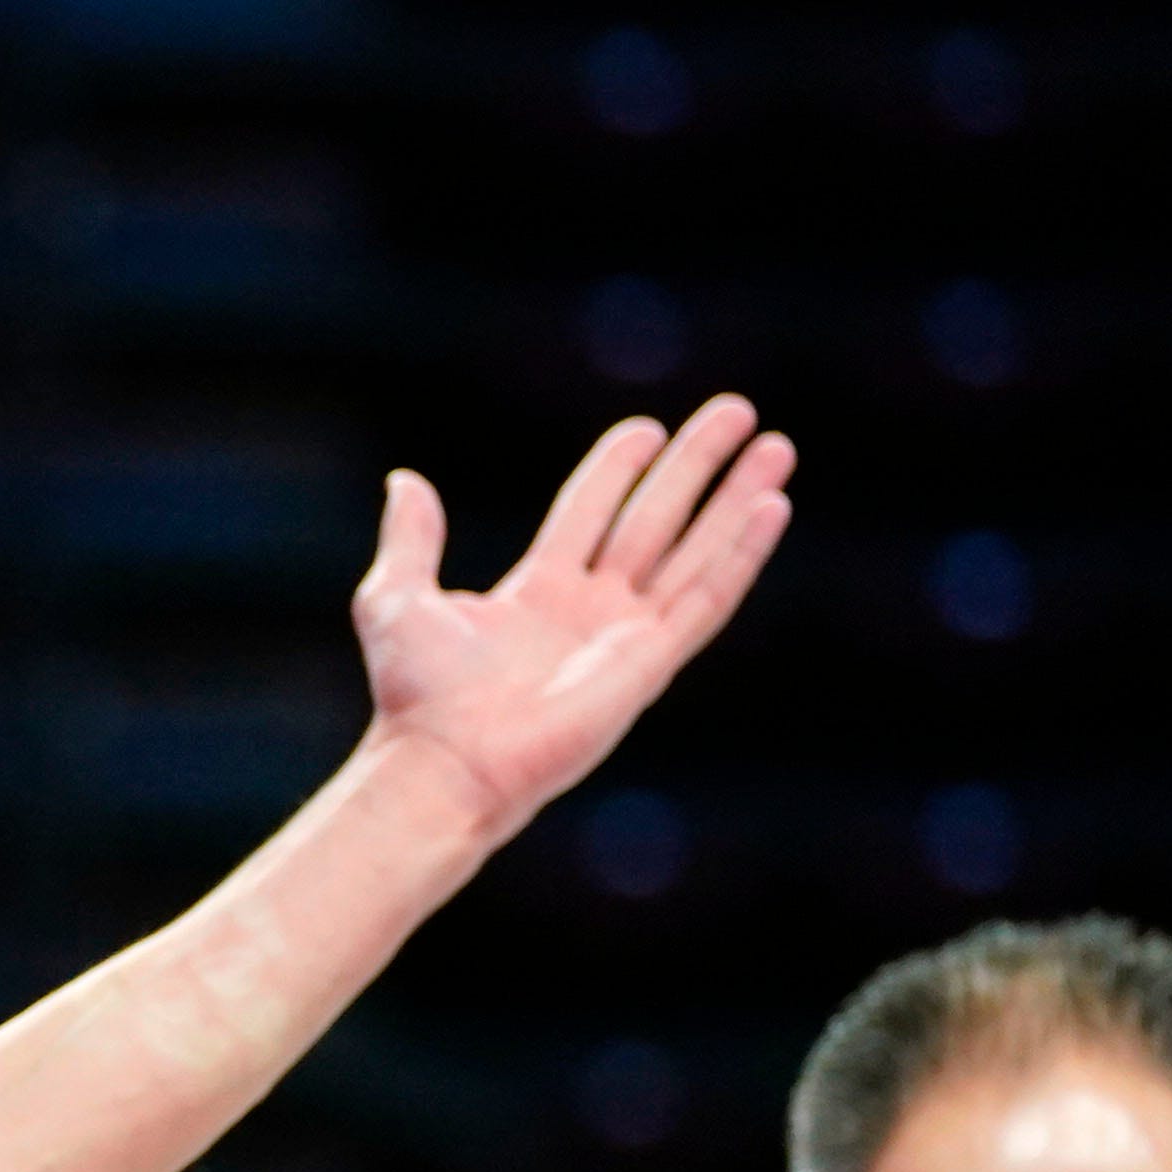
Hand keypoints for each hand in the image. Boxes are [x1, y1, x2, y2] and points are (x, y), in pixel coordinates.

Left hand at [354, 398, 792, 834]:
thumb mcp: (396, 597)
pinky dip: (741, 553)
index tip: (647, 426)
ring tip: (776, 447)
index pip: (590, 513)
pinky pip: (708, 598)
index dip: (618, 470)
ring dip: (736, 500)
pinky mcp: (650, 663)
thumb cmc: (416, 694)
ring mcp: (626, 636)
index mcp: (537, 591)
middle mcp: (590, 610)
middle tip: (738, 411)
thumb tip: (405, 481)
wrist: (443, 760)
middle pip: (655, 521)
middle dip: (696, 467)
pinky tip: (771, 507)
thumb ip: (411, 538)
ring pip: (696, 551)